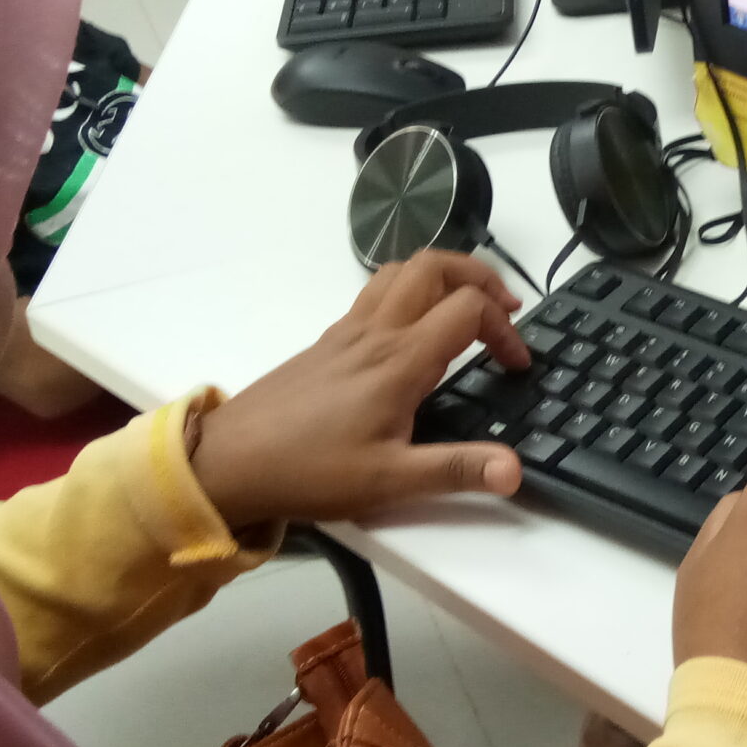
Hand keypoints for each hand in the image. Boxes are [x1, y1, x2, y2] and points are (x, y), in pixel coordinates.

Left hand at [189, 250, 531, 528]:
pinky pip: (375, 292)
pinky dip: (409, 292)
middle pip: (435, 265)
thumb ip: (456, 470)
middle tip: (506, 309)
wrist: (229, 461)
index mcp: (399, 360)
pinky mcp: (327, 342)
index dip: (505, 329)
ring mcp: (347, 332)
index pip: (468, 310)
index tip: (517, 366)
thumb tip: (515, 469)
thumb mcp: (390, 481)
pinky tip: (413, 333)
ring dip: (443, 275)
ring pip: (401, 270)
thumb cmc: (308, 470)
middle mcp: (375, 333)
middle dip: (480, 276)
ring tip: (466, 307)